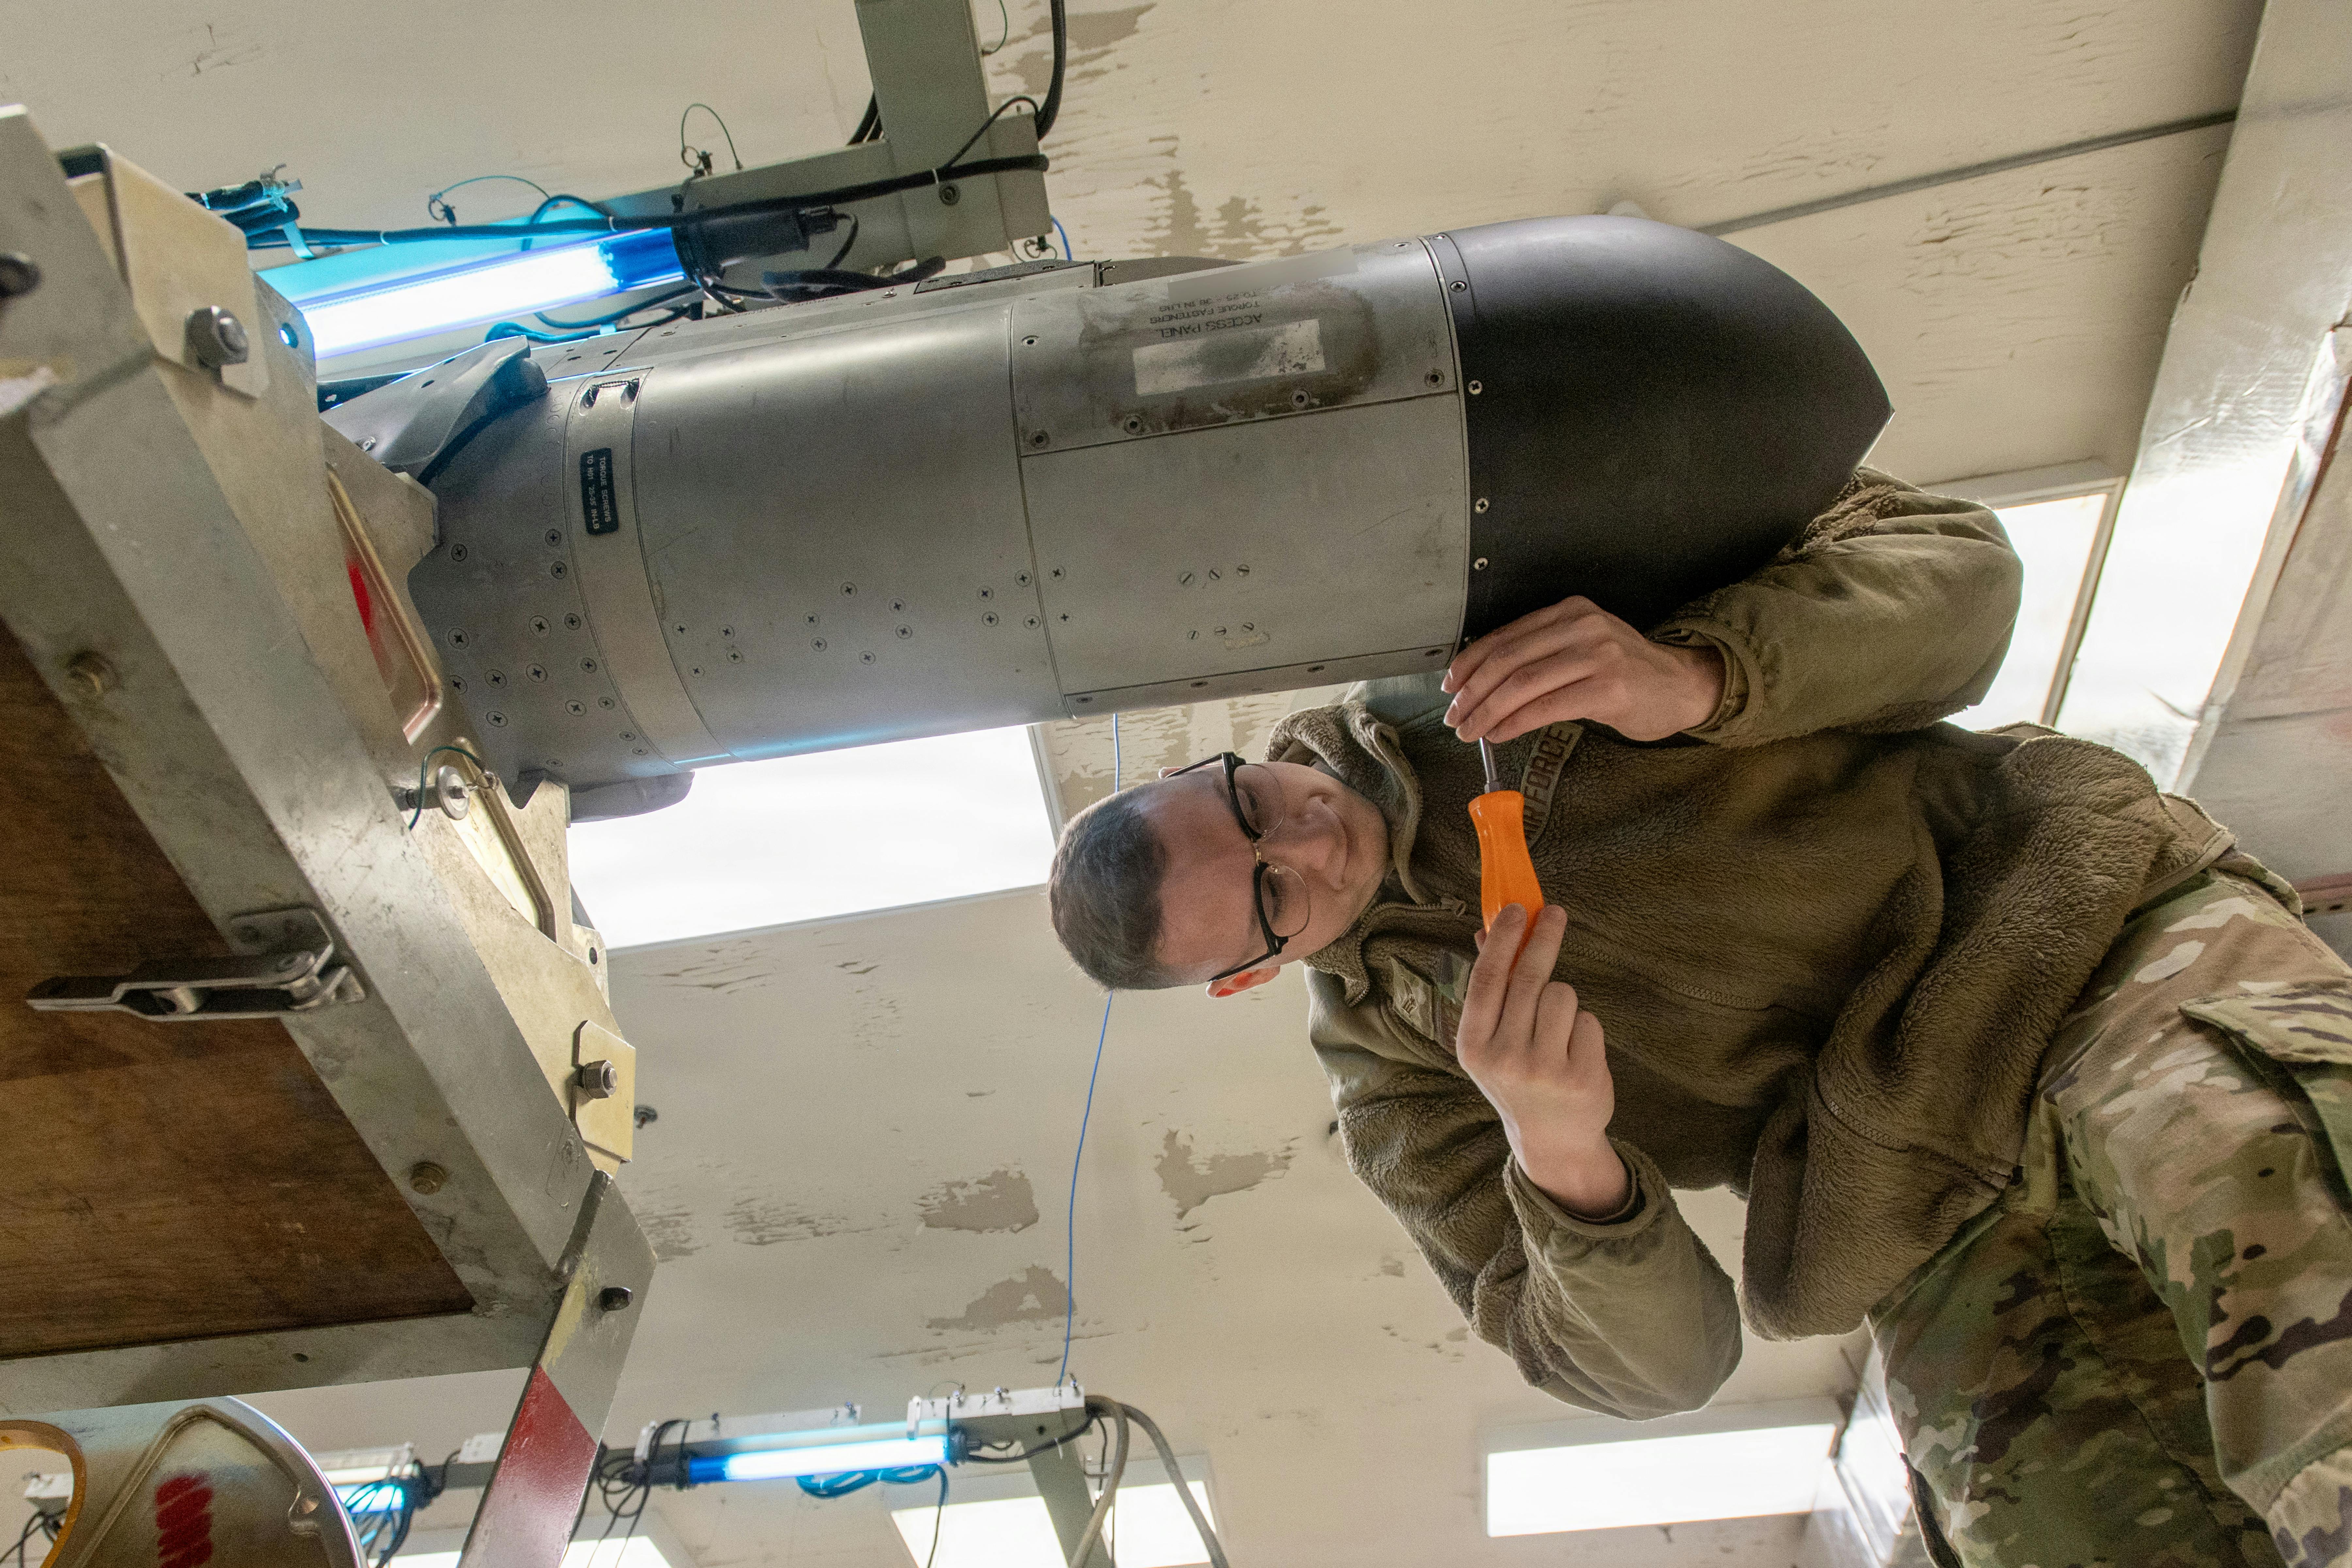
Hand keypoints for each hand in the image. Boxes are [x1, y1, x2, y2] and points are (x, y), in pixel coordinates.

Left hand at [1442, 596, 1724, 743]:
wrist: (1682, 686)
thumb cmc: (1625, 674)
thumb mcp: (1582, 647)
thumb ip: (1541, 653)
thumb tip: (1482, 681)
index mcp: (1570, 611)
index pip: (1505, 636)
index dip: (1470, 663)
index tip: (1450, 686)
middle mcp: (1582, 626)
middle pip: (1508, 660)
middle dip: (1473, 692)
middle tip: (1454, 717)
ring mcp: (1598, 655)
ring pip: (1522, 684)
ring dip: (1487, 712)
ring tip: (1471, 731)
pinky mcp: (1608, 688)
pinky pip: (1546, 707)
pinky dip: (1514, 723)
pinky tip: (1499, 734)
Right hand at [1457, 904, 1627, 1216]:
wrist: (1551, 1139)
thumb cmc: (1518, 1077)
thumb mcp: (1491, 1041)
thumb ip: (1490, 990)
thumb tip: (1486, 931)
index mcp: (1473, 1047)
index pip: (1487, 981)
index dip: (1502, 940)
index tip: (1517, 909)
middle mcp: (1504, 1059)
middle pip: (1528, 980)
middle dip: (1543, 940)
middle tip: (1555, 913)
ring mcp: (1543, 1070)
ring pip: (1562, 996)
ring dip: (1564, 1001)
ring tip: (1557, 1030)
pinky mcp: (1581, 1077)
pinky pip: (1589, 1022)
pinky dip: (1585, 1029)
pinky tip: (1575, 1052)